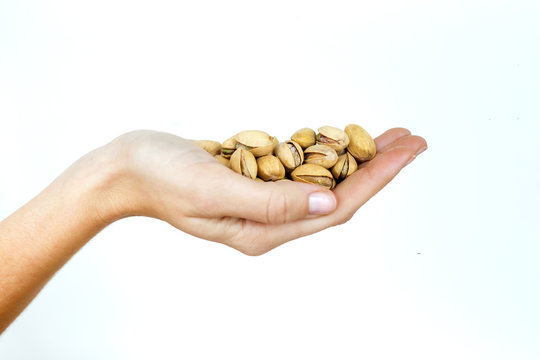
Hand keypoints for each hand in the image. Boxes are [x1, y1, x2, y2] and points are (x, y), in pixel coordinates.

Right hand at [99, 128, 426, 254]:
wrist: (129, 166)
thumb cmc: (162, 179)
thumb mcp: (213, 190)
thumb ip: (269, 202)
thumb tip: (328, 202)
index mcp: (264, 230)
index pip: (335, 207)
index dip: (376, 179)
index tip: (407, 152)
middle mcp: (271, 219)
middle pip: (340, 194)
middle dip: (379, 168)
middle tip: (414, 140)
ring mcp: (264, 200)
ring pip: (324, 180)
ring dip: (359, 158)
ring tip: (391, 136)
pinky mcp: (256, 180)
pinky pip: (301, 167)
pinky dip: (326, 151)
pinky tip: (344, 139)